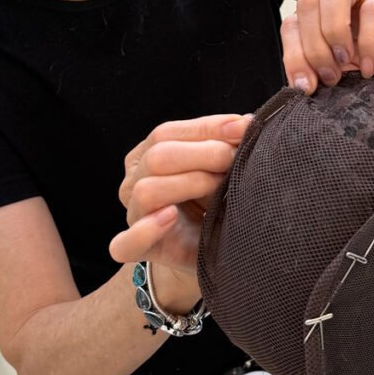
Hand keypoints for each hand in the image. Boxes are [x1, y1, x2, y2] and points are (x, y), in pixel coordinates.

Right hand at [109, 114, 250, 269]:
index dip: (206, 128)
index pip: (166, 133)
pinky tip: (171, 217)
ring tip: (218, 187)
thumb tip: (246, 123)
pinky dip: (147, 229)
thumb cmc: (212, 206)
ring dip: (189, 183)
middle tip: (234, 161)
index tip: (242, 128)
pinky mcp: (138, 250)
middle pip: (157, 157)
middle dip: (203, 154)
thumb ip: (223, 146)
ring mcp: (133, 216)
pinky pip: (127, 242)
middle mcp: (133, 183)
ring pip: (147, 190)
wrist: (212, 251)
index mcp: (146, 157)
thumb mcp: (217, 171)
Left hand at [281, 0, 373, 93]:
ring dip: (332, 31)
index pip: (292, 23)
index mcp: (326, 16)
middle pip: (306, 3)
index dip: (292, 54)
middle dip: (311, 47)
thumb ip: (327, 73)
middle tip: (330, 79)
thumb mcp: (352, 73)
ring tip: (346, 64)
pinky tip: (370, 68)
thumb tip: (302, 88)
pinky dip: (368, 42)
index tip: (305, 87)